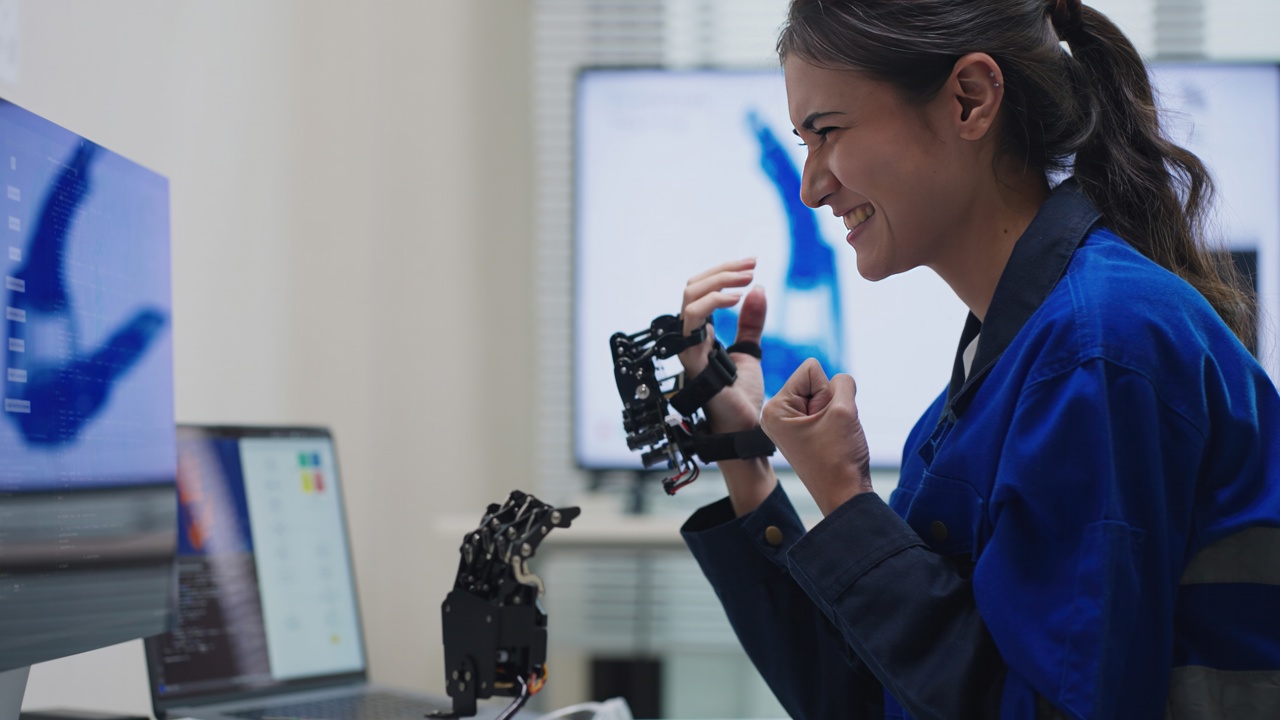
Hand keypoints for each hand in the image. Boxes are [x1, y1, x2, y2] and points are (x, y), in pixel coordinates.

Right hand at [678, 258, 765, 432]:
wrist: (744, 427)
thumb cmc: (742, 397)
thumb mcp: (751, 350)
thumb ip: (751, 322)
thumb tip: (758, 289)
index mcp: (701, 333)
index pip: (701, 290)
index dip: (724, 272)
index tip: (752, 264)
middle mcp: (691, 337)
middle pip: (692, 288)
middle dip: (722, 270)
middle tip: (751, 266)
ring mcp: (689, 347)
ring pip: (689, 298)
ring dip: (719, 281)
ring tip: (746, 280)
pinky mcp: (693, 358)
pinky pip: (692, 321)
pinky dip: (713, 302)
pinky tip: (736, 299)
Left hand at [761, 358, 872, 514]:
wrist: (845, 496)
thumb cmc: (839, 458)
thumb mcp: (844, 410)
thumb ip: (843, 382)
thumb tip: (840, 380)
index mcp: (775, 408)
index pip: (811, 369)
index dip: (827, 392)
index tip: (824, 422)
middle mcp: (776, 414)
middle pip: (816, 381)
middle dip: (831, 402)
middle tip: (829, 432)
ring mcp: (789, 424)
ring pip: (824, 396)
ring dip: (836, 412)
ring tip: (831, 437)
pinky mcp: (803, 431)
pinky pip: (826, 410)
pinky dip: (836, 421)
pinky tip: (833, 440)